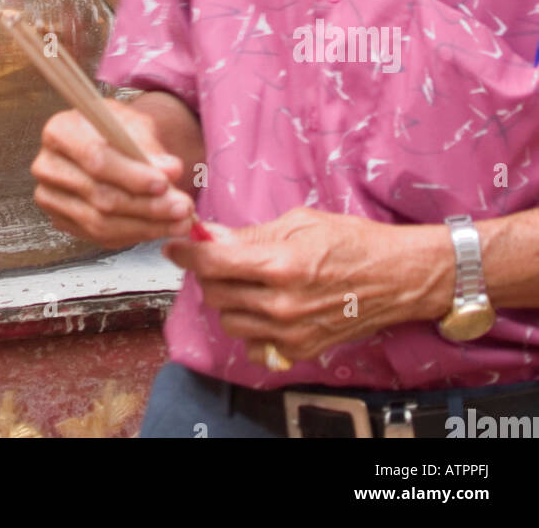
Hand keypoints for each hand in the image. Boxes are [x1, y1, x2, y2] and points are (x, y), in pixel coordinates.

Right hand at [32, 101, 195, 247]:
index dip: (131, 174)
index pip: (95, 158)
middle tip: (182, 207)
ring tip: (179, 221)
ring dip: (146, 225)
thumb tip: (171, 170)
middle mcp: (48, 165)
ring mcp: (50, 197)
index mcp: (59, 130)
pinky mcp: (62, 221)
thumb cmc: (122, 131)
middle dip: (146, 205)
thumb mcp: (137, 125)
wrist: (111, 144)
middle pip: (99, 195)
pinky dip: (135, 234)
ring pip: (101, 222)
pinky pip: (100, 236)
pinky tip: (160, 228)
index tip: (164, 183)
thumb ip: (151, 148)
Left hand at [164, 206, 453, 365]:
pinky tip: (262, 308)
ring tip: (245, 281)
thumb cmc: (353, 242)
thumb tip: (210, 235)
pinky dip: (248, 328)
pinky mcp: (299, 350)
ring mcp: (289, 332)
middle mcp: (281, 303)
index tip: (174, 245)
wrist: (398, 278)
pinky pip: (252, 345)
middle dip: (208, 273)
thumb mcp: (300, 223)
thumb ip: (251, 234)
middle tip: (218, 258)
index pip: (212, 263)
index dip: (186, 252)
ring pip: (228, 320)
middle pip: (214, 293)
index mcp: (280, 263)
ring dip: (227, 300)